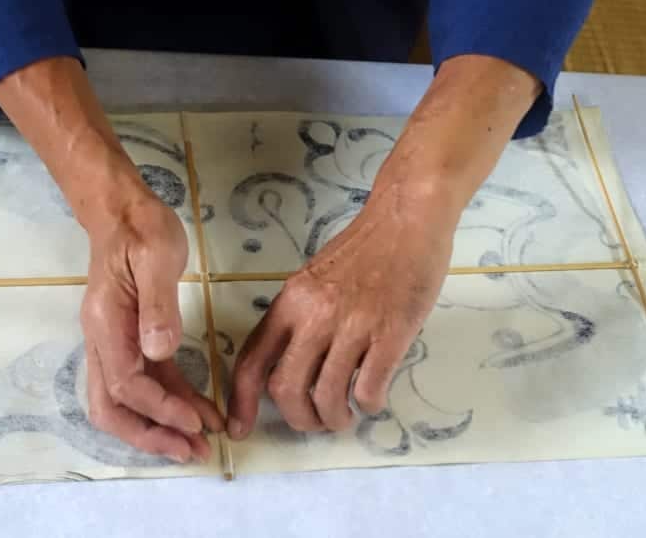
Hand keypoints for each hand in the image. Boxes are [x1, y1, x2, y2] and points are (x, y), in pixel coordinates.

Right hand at [80, 194, 223, 461]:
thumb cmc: (140, 227)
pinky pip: (147, 382)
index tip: (195, 421)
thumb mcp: (155, 254)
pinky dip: (171, 401)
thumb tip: (158, 350)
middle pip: (111, 407)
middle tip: (191, 451)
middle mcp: (102, 340)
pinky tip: (201, 411)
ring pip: (127, 402)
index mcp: (106, 323)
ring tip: (202, 443)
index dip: (159, 407)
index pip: (126, 383)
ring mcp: (115, 343)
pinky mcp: (133, 340)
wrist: (122, 209)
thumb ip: (157, 303)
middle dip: (149, 435)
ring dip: (161, 426)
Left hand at [227, 54, 541, 436]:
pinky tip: (372, 398)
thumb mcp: (314, 278)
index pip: (252, 360)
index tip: (239, 427)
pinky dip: (368, 404)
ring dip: (335, 419)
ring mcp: (353, 324)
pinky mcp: (390, 332)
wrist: (407, 218)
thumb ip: (300, 318)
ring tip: (346, 417)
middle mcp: (314, 315)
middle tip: (315, 422)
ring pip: (328, 395)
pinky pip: (369, 388)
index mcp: (290, 302)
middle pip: (286, 388)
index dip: (241, 401)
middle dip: (298, 418)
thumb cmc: (363, 248)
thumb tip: (293, 366)